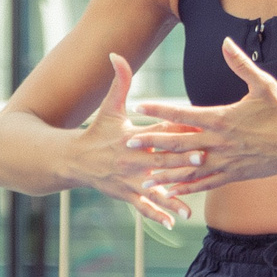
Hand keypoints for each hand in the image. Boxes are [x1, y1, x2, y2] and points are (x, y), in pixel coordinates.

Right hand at [66, 54, 188, 227]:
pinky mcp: (125, 194)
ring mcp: (128, 179)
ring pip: (153, 188)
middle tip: (202, 158)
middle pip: (159, 160)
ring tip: (190, 208)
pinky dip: (156, 214)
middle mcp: (131, 159)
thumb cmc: (97, 131)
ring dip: (171, 197)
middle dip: (180, 161)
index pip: (156, 132)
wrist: (74, 160)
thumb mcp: (108, 106)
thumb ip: (119, 80)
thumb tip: (115, 53)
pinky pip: (142, 206)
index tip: (196, 129)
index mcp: (131, 137)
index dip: (175, 130)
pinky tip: (173, 222)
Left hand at [127, 38, 276, 196]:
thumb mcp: (262, 84)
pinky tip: (172, 191)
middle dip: (151, 142)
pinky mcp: (232, 175)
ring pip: (188, 168)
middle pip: (177, 142)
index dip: (158, 110)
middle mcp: (218, 142)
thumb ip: (240, 64)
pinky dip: (187, 188)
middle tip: (127, 142)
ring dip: (165, 171)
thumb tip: (225, 42)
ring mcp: (224, 161)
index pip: (182, 113)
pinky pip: (205, 183)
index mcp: (221, 118)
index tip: (138, 107)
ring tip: (143, 175)